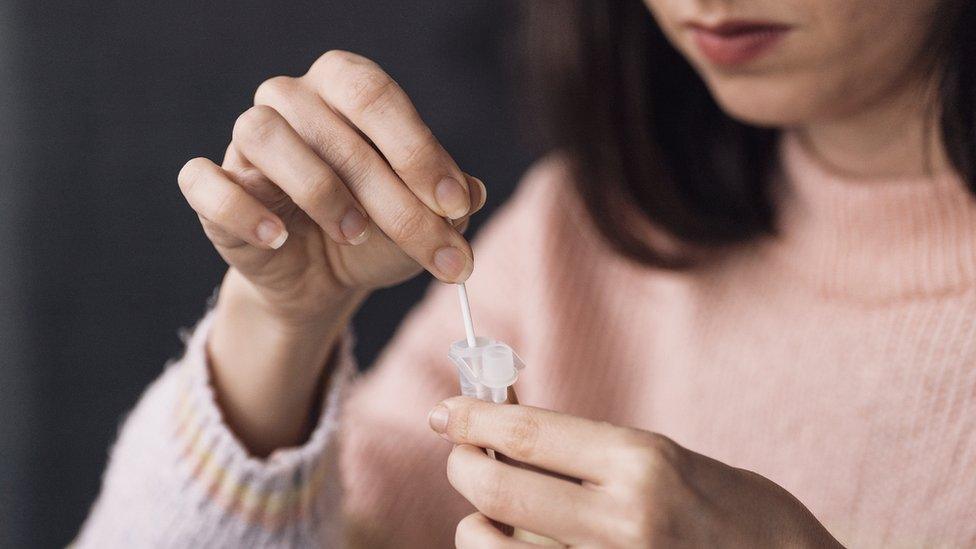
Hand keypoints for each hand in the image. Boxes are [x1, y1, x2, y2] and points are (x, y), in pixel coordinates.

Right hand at [175, 50, 485, 454]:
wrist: (323, 279)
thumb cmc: (376, 231)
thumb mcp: (422, 218)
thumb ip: (448, 202)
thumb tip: (473, 192)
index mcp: (343, 87)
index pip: (375, 95)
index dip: (417, 149)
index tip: (454, 204)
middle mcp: (291, 99)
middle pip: (333, 128)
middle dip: (392, 196)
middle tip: (432, 246)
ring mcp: (245, 142)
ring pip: (263, 134)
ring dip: (318, 188)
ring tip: (355, 233)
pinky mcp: (212, 187)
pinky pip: (204, 180)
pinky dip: (241, 209)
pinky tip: (278, 238)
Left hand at [428, 397, 842, 547]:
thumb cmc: (740, 515)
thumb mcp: (670, 461)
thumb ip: (590, 450)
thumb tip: (509, 424)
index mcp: (641, 464)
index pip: (525, 434)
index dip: (472, 416)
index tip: (446, 409)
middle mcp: (618, 521)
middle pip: (494, 486)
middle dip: (463, 462)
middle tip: (465, 453)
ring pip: (486, 542)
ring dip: (479, 520)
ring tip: (503, 510)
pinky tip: (526, 541)